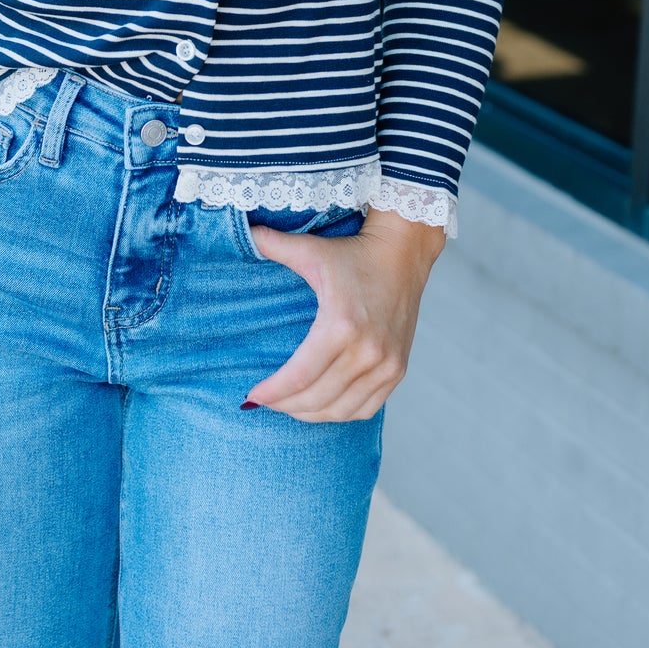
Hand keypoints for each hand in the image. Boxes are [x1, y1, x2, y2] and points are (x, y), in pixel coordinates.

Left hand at [242, 207, 445, 421]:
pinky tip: (321, 406)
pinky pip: (365, 408)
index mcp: (341, 325)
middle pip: (316, 399)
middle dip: (284, 405)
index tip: (252, 395)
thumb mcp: (312, 250)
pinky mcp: (398, 370)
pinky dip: (340, 413)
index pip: (299, 376)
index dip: (272, 392)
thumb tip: (245, 233)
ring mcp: (386, 364)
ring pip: (340, 410)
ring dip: (310, 414)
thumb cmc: (354, 254)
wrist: (403, 254)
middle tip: (265, 401)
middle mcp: (367, 351)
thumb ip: (274, 245)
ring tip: (288, 406)